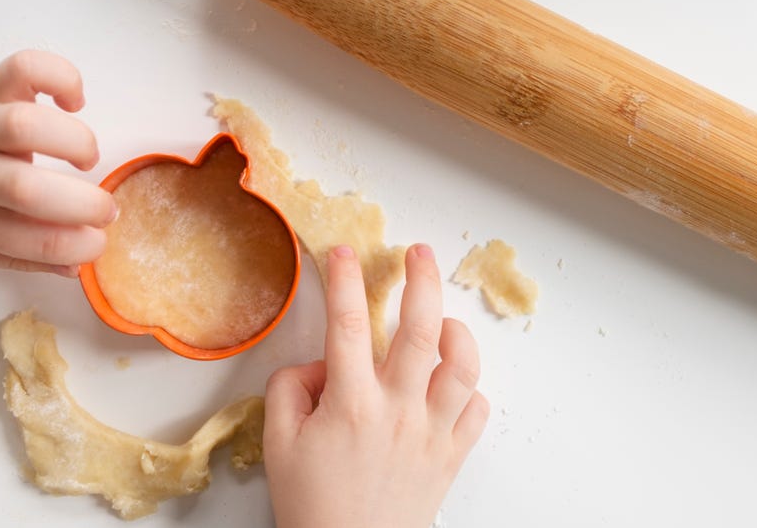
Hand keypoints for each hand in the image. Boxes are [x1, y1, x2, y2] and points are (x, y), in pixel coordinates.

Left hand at [0, 50, 114, 275]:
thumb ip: (18, 256)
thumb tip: (74, 266)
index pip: (30, 241)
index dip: (78, 246)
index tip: (97, 243)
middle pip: (27, 189)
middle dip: (83, 205)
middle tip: (104, 210)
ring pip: (26, 126)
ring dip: (75, 143)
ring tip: (85, 158)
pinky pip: (27, 68)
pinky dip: (63, 79)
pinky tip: (73, 102)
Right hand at [264, 244, 489, 527]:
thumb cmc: (313, 504)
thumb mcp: (278, 444)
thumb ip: (289, 389)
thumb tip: (319, 364)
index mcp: (352, 404)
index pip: (346, 325)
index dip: (344, 280)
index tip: (344, 253)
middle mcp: (399, 410)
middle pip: (421, 329)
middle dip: (422, 280)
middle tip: (419, 253)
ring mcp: (432, 432)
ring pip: (464, 366)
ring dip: (458, 332)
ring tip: (444, 321)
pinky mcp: (452, 455)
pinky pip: (477, 410)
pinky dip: (469, 390)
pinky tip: (451, 385)